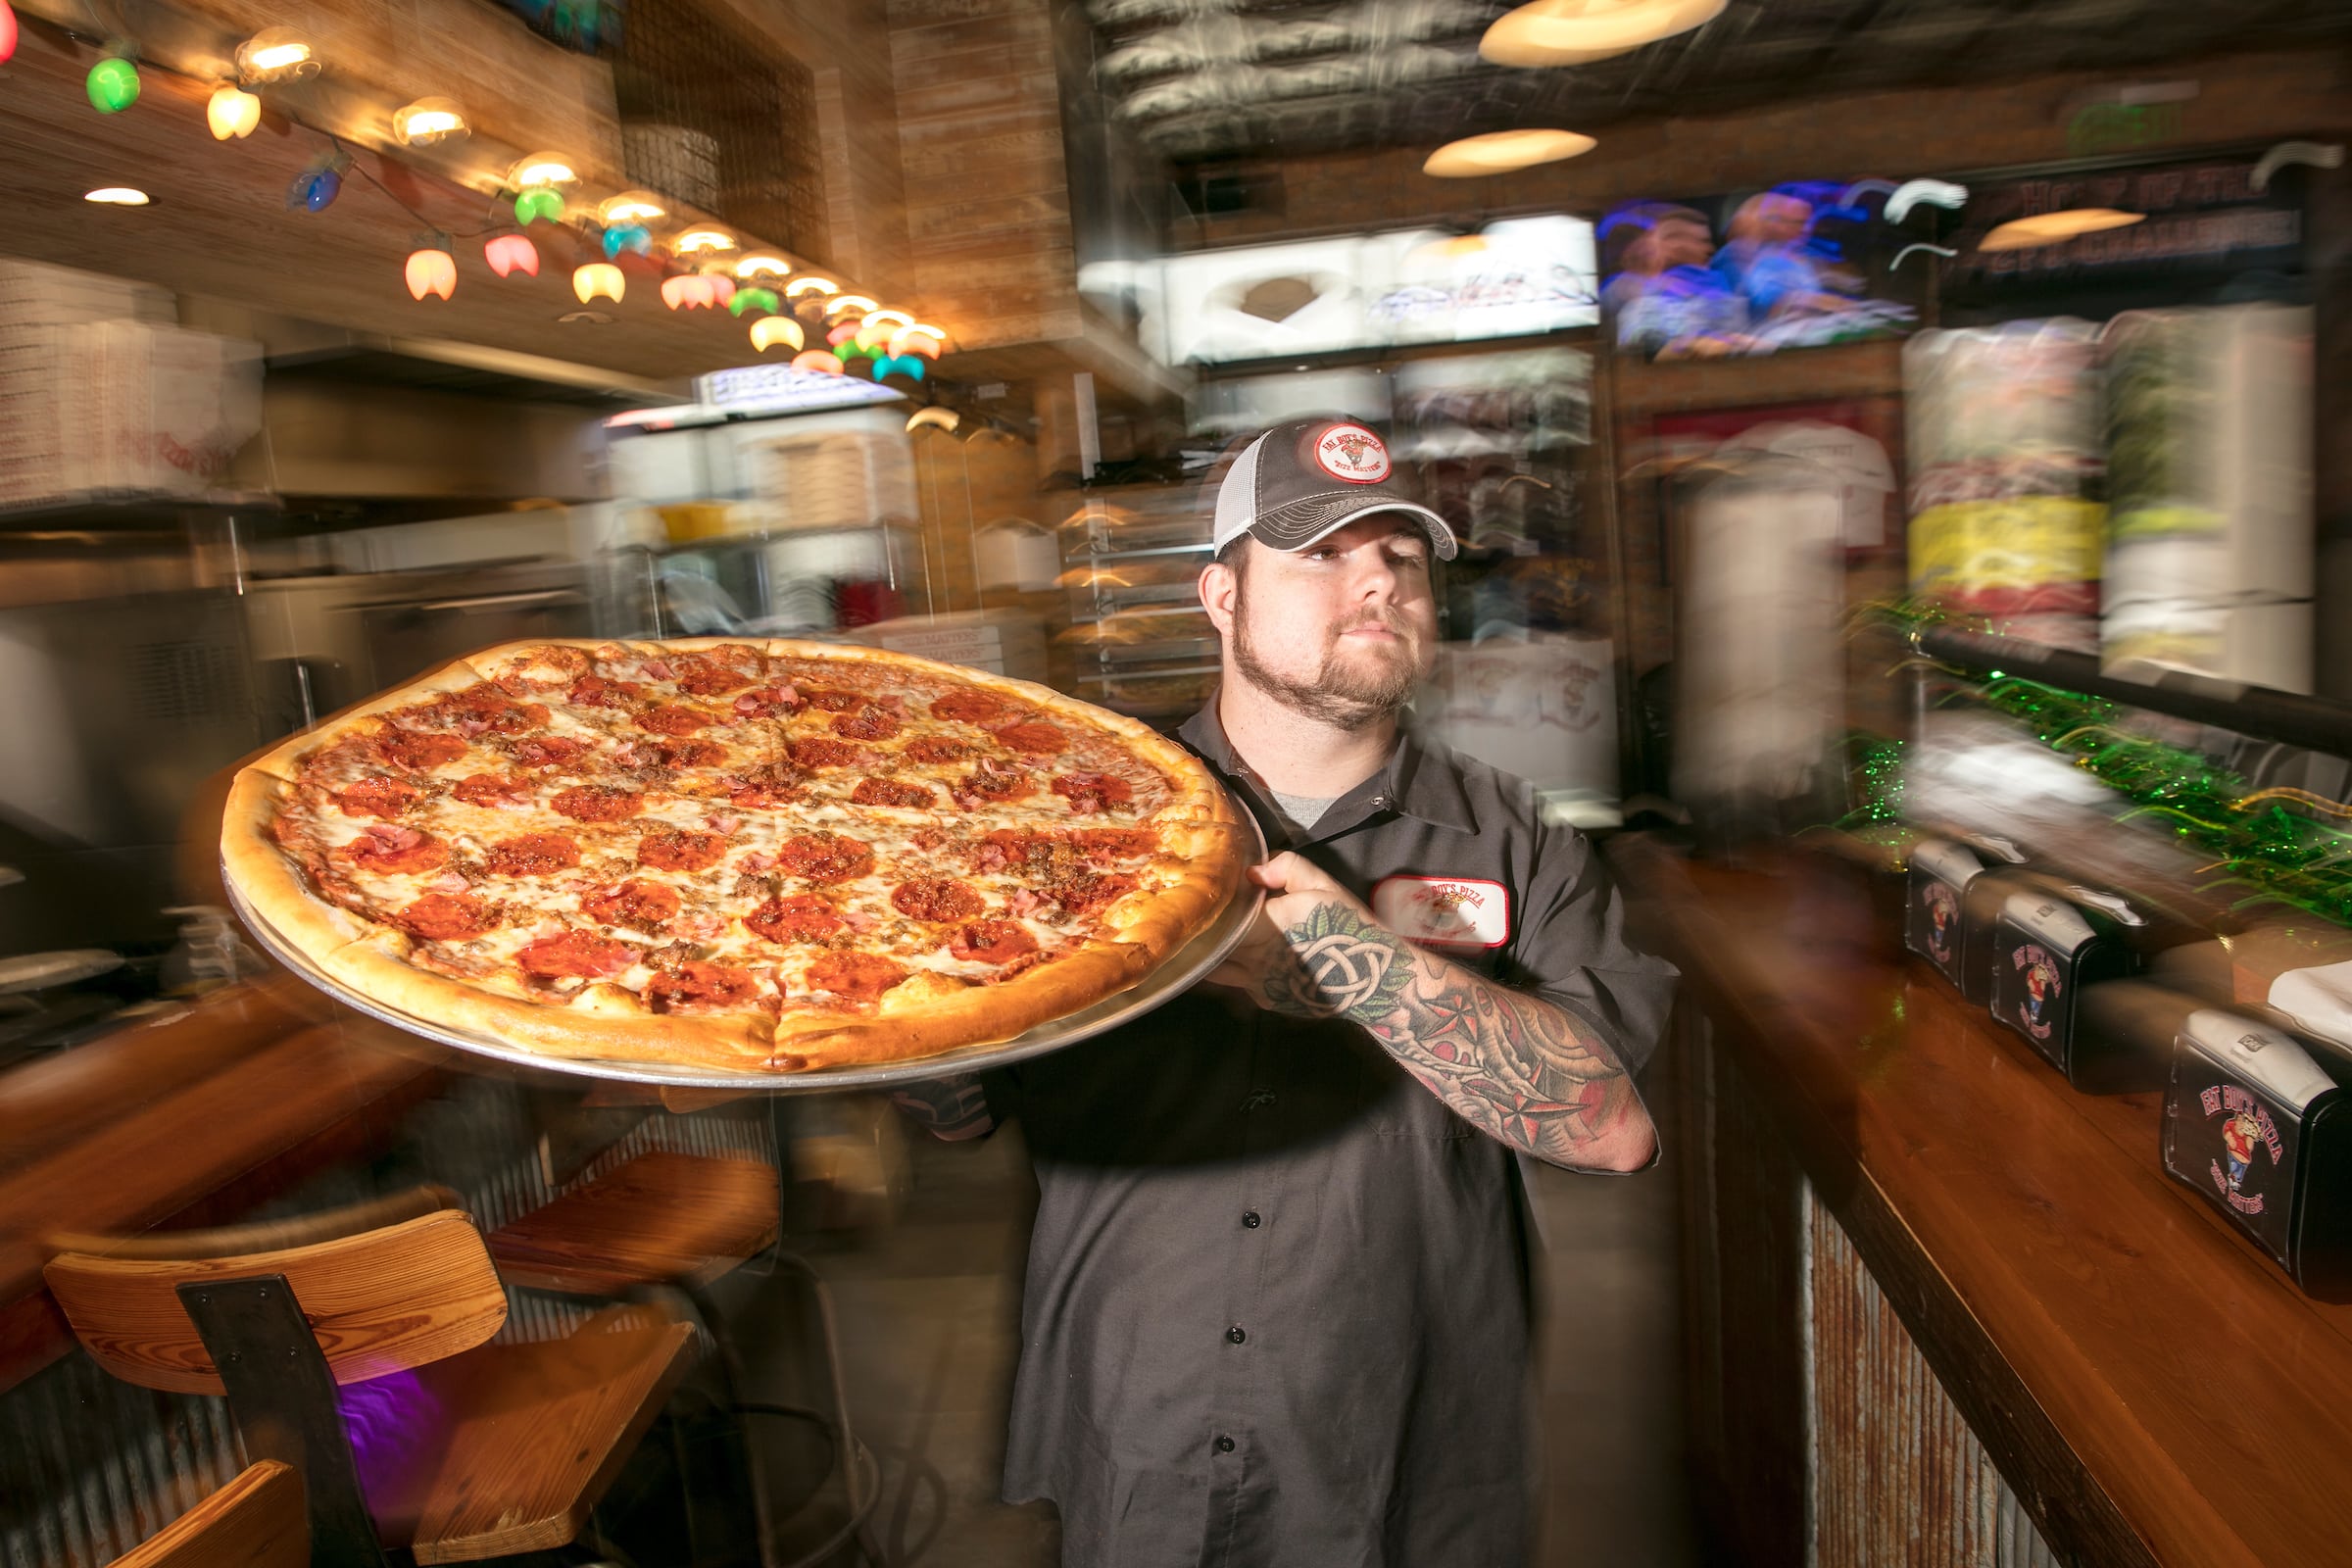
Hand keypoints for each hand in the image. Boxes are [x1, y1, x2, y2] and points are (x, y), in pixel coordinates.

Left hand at [1205, 853, 1403, 1019]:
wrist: (1373, 979)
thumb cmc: (1349, 928)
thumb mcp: (1324, 884)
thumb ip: (1286, 867)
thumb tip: (1252, 872)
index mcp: (1268, 925)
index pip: (1221, 916)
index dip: (1212, 904)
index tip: (1211, 893)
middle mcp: (1257, 958)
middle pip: (1212, 944)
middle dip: (1205, 928)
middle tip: (1200, 913)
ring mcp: (1259, 983)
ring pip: (1215, 967)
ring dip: (1211, 952)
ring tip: (1209, 936)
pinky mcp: (1266, 998)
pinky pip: (1235, 982)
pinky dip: (1231, 968)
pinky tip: (1238, 955)